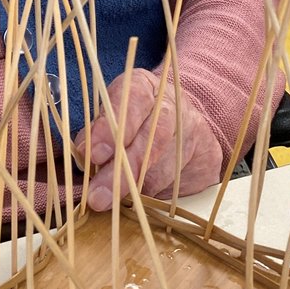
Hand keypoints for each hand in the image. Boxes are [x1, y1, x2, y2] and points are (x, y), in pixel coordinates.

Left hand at [74, 70, 222, 211]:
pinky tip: (147, 199)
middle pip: (151, 137)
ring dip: (139, 188)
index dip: (111, 128)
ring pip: (165, 166)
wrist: (184, 122)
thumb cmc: (134, 121)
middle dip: (123, 171)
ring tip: (118, 202)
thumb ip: (97, 133)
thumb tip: (81, 156)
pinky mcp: (208, 157)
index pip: (129, 101)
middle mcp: (171, 105)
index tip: (94, 155)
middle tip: (98, 198)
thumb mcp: (111, 117)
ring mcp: (194, 130)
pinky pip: (182, 184)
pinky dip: (161, 196)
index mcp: (142, 86)